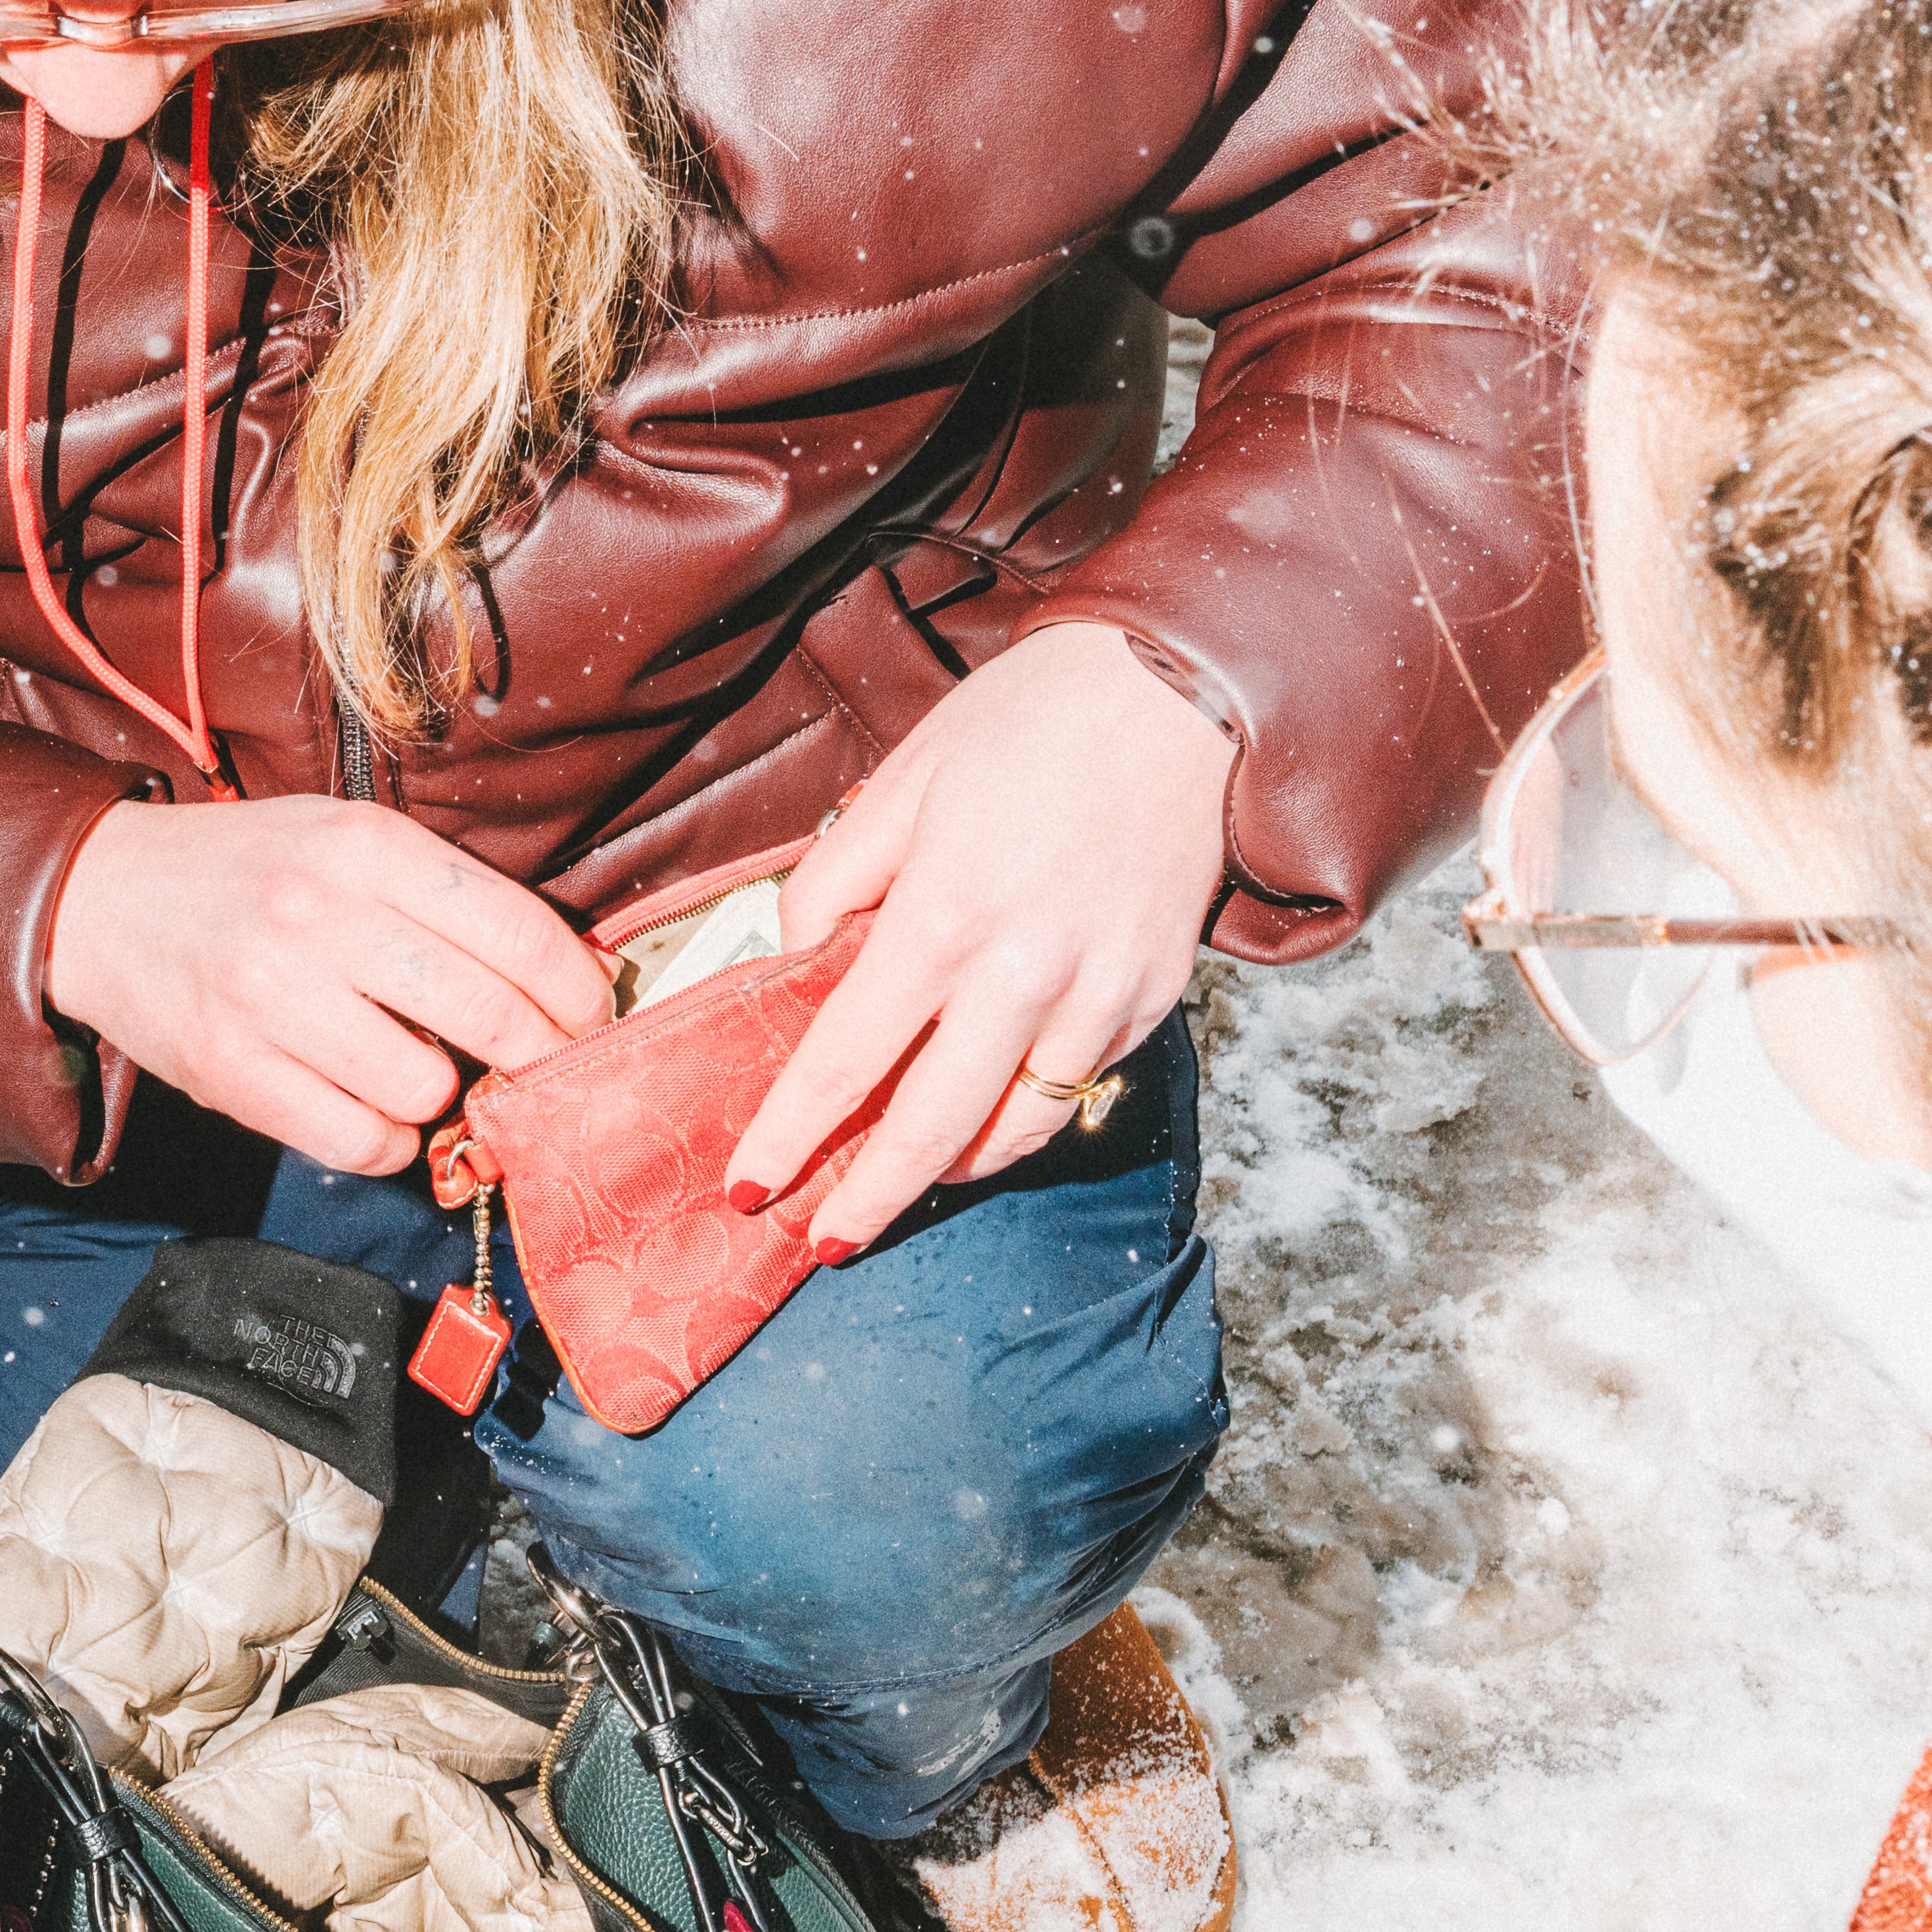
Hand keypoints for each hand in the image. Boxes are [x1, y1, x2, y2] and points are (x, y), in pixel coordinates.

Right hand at [45, 794, 606, 1173]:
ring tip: (421, 1072)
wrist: (98, 900)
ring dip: (442, 1095)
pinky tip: (373, 1109)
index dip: (576, 991)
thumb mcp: (345, 841)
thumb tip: (562, 976)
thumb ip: (443, 895)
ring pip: (425, 1088)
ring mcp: (269, 998)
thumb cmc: (249, 873)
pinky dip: (385, 1141)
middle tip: (540, 1066)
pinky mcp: (230, 1071)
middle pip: (489, 1015)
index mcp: (363, 847)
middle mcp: (318, 916)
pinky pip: (358, 1141)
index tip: (590, 1016)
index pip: (517, 931)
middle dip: (537, 1055)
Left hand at [722, 618, 1236, 1257]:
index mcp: (940, 919)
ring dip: (946, 1174)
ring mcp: (1097, 997)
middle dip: (865, 1201)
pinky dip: (1022, 1122)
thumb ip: (835, 882)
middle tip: (821, 1240)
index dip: (787, 1139)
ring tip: (895, 1190)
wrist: (1184, 691)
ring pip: (1012, 1132)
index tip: (747, 1190)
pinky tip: (983, 1125)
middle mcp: (1021, 976)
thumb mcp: (902, 783)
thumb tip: (796, 964)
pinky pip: (1074, 1092)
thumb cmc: (1031, 723)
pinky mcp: (1150, 1000)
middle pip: (928, 1132)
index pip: (841, 1064)